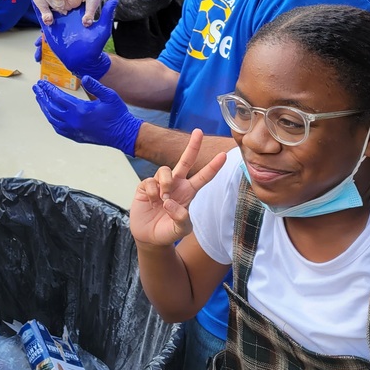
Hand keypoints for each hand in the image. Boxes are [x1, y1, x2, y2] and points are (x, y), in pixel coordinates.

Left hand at [32, 74, 142, 153]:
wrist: (123, 134)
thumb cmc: (117, 114)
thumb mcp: (109, 96)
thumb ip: (96, 86)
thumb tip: (84, 77)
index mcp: (80, 110)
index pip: (58, 98)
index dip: (49, 89)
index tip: (42, 83)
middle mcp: (73, 122)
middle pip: (51, 108)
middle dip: (42, 97)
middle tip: (37, 88)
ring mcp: (74, 131)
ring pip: (52, 119)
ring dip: (44, 108)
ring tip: (40, 99)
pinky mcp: (76, 137)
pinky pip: (58, 128)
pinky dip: (51, 120)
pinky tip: (50, 115)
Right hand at [36, 0, 116, 78]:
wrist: (84, 61)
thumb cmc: (95, 46)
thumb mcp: (102, 29)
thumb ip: (106, 14)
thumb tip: (115, 0)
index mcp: (78, 11)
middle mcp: (66, 14)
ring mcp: (57, 21)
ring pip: (46, 6)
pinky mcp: (49, 30)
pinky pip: (41, 19)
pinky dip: (36, 10)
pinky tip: (31, 2)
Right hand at [129, 131, 225, 246]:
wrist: (149, 237)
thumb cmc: (168, 231)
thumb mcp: (180, 230)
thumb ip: (181, 219)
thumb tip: (169, 201)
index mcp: (189, 192)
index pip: (203, 177)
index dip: (213, 167)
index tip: (223, 155)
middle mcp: (176, 184)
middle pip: (185, 161)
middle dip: (193, 146)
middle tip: (198, 132)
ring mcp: (161, 184)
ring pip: (165, 170)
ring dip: (166, 183)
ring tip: (163, 199)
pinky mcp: (146, 186)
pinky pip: (150, 181)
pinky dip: (152, 192)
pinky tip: (152, 201)